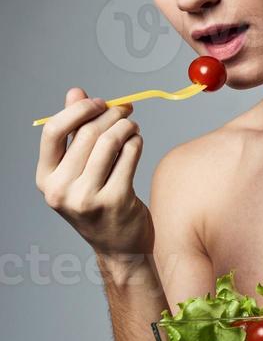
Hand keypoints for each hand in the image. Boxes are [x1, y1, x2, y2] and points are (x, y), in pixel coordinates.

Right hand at [35, 87, 153, 257]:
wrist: (119, 248)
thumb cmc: (98, 204)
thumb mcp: (77, 172)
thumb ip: (74, 133)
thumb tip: (76, 92)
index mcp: (46, 180)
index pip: (53, 131)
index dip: (78, 110)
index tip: (99, 102)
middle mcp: (62, 190)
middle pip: (86, 134)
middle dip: (110, 115)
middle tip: (125, 110)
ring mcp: (88, 198)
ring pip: (109, 142)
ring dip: (126, 126)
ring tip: (132, 126)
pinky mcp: (116, 201)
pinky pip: (129, 156)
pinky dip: (136, 142)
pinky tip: (137, 142)